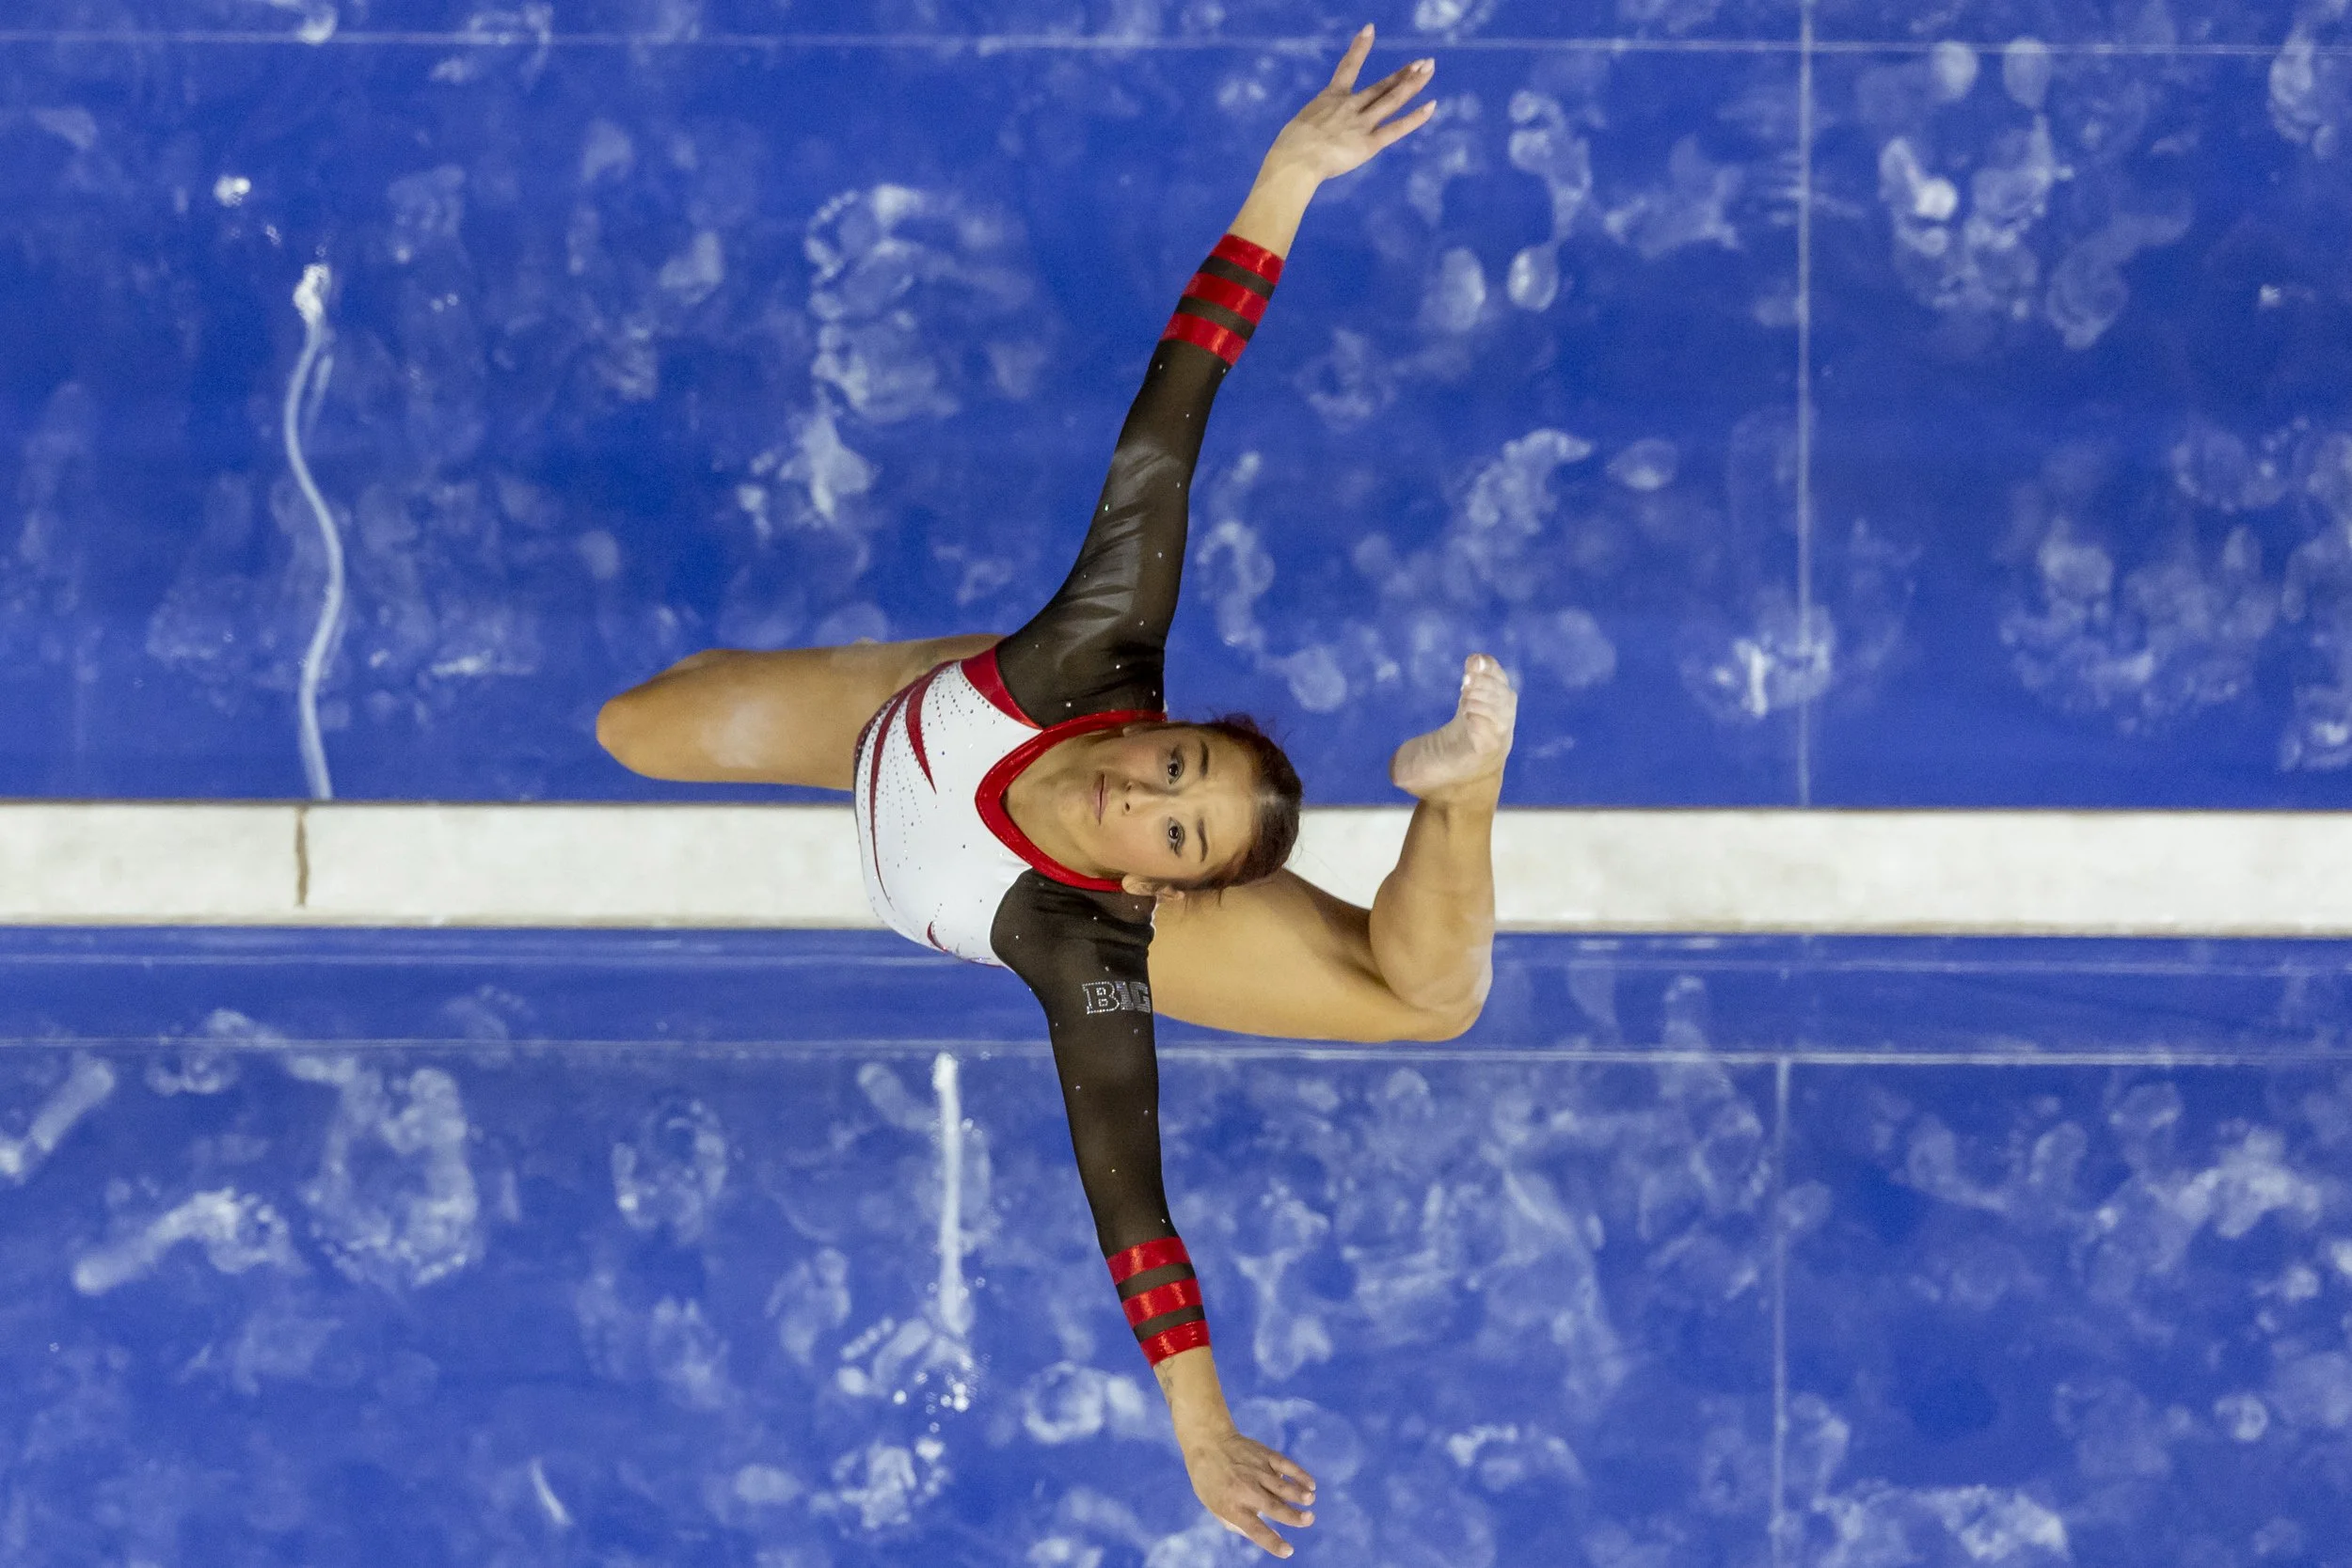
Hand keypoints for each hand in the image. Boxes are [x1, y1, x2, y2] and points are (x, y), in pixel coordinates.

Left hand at [1182, 1426, 1317, 1558]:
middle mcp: (1245, 1489)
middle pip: (1272, 1506)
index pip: (1254, 1529)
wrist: (1207, 1442)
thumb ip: (1241, 1525)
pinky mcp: (1264, 1455)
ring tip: (1310, 1500)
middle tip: (1309, 1519)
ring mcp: (1256, 1471)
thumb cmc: (1211, 1481)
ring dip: (1298, 1493)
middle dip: (1293, 1515)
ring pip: (1281, 1485)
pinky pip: (1285, 1465)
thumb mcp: (1216, 1507)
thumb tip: (1272, 1537)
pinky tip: (1310, 1484)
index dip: (1272, 1542)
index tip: (1288, 1551)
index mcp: (1232, 1507)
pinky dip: (1299, 1475)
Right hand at [1265, 24, 1437, 182]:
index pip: (1348, 66)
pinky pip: (1396, 128)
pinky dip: (1415, 118)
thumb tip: (1320, 131)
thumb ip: (1318, 123)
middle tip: (1422, 62)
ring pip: (1392, 100)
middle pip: (1382, 86)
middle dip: (1403, 74)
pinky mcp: (1369, 143)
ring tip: (1429, 70)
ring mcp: (1361, 123)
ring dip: (1412, 84)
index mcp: (1330, 98)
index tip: (1370, 29)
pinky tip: (1431, 106)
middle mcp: (1350, 105)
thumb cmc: (1290, 147)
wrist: (1295, 160)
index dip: (1360, 47)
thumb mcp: (1302, 124)